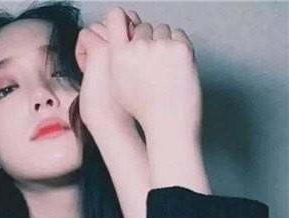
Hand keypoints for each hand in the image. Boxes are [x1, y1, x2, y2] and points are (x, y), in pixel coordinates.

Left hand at [74, 10, 141, 136]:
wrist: (114, 121)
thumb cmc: (120, 106)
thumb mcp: (128, 79)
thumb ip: (125, 58)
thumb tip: (112, 40)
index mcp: (141, 50)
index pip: (129, 22)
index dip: (116, 39)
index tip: (112, 63)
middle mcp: (131, 43)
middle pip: (111, 22)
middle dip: (103, 40)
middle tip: (101, 67)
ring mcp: (116, 45)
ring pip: (97, 26)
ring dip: (92, 45)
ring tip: (94, 70)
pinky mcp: (100, 50)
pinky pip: (84, 35)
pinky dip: (81, 50)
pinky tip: (85, 69)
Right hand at [105, 7, 202, 138]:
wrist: (168, 121)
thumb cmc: (143, 108)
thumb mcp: (117, 85)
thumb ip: (116, 59)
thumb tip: (118, 37)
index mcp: (118, 56)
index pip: (115, 17)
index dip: (120, 17)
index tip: (125, 24)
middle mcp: (138, 47)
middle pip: (142, 27)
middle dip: (146, 40)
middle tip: (150, 64)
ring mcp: (161, 46)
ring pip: (161, 30)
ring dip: (162, 43)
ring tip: (162, 68)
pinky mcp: (181, 48)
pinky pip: (178, 35)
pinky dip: (176, 46)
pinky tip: (173, 67)